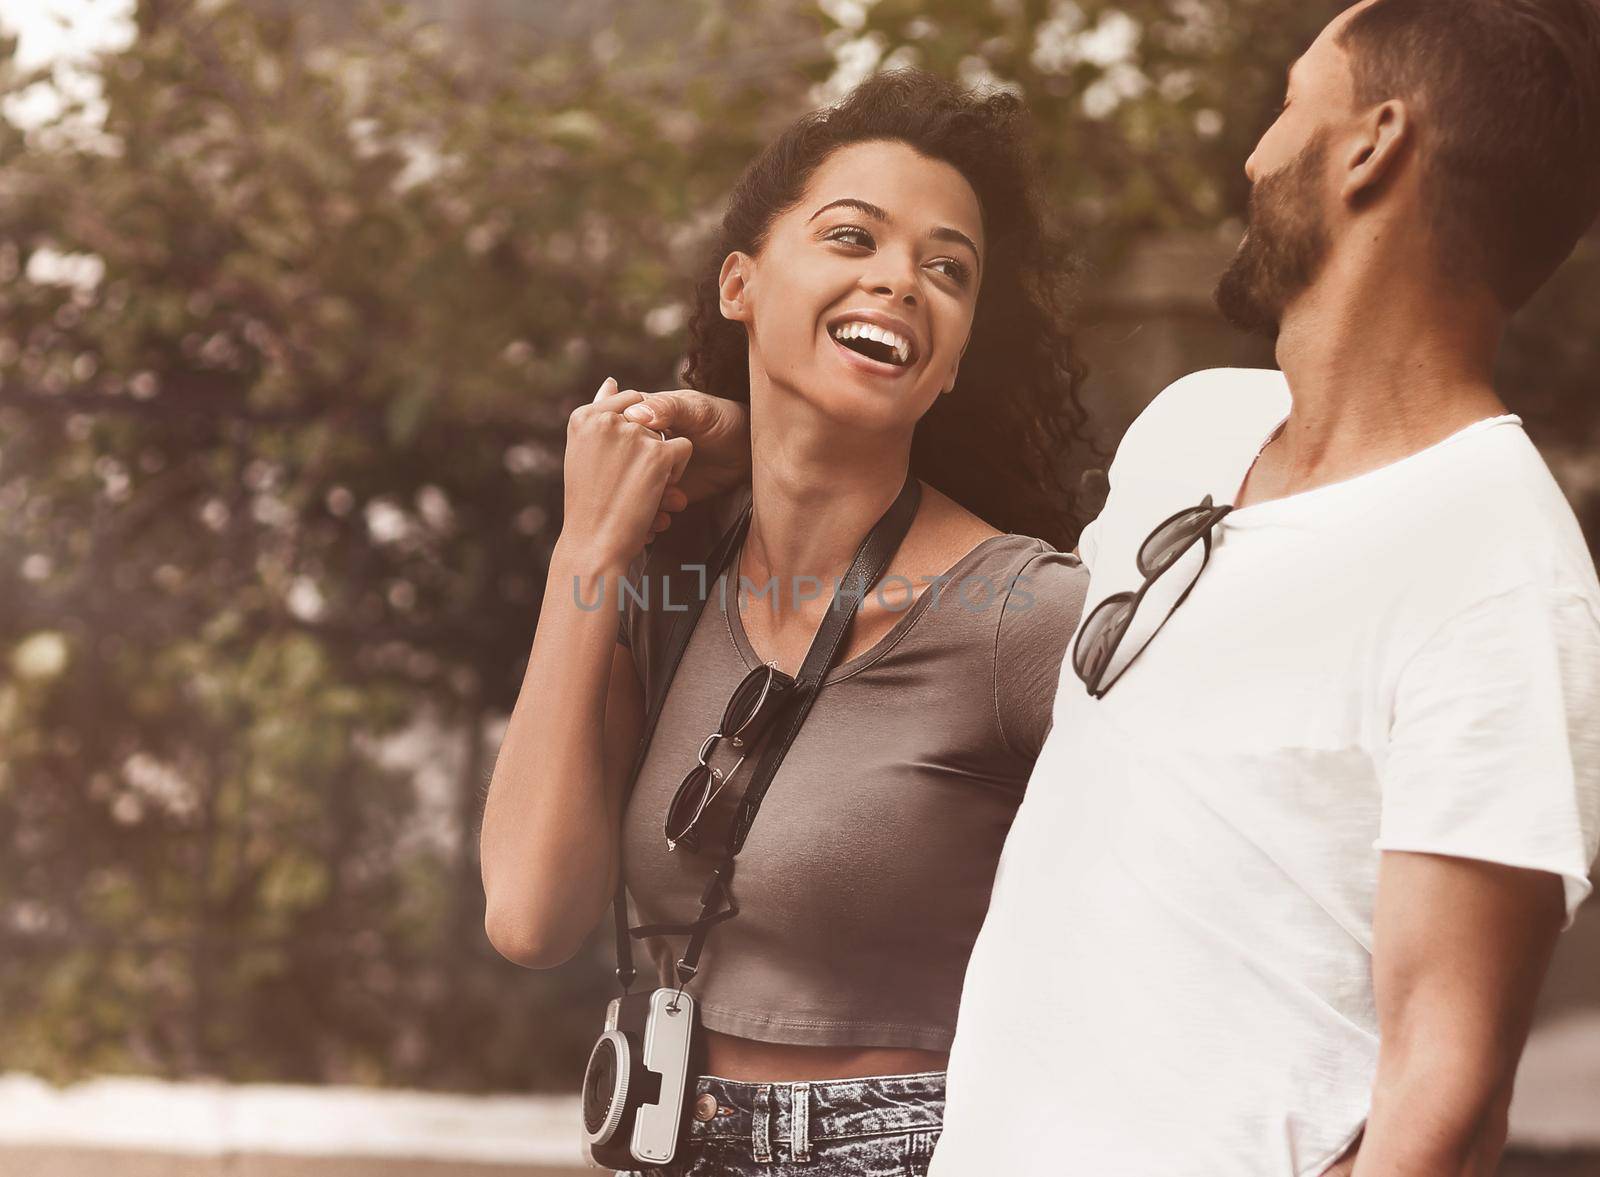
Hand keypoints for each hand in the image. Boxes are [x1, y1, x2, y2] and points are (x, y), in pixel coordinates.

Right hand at [561, 378, 691, 567]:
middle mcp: (604, 420)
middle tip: (630, 487)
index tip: (622, 465)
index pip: (624, 403)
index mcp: (582, 419)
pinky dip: (677, 474)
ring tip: (639, 495)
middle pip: (647, 423)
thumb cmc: (587, 503)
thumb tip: (611, 381)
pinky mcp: (656, 453)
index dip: (631, 434)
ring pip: (664, 437)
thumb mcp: (590, 454)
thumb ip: (604, 414)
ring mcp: (631, 434)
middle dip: (647, 453)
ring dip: (661, 468)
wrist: (594, 546)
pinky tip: (656, 496)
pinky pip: (682, 450)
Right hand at [620, 389, 749, 506]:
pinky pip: (644, 507)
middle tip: (645, 493)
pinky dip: (650, 518)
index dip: (610, 447)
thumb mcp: (694, 410)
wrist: (743, 450)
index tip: (625, 463)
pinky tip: (661, 523)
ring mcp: (644, 469)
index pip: (609, 429)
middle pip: (614, 466)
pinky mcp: (658, 490)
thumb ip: (667, 409)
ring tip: (663, 512)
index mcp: (635, 415)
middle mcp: (634, 443)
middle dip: (626, 485)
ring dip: (642, 507)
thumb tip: (636, 414)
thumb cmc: (720, 418)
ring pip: (629, 491)